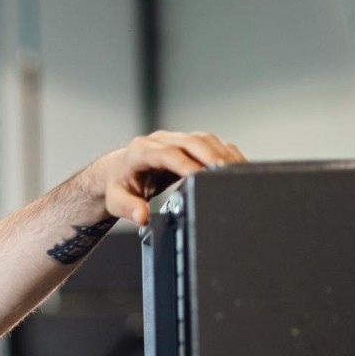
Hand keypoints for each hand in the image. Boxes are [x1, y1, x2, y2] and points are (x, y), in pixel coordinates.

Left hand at [89, 130, 246, 226]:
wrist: (117, 172)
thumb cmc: (118, 185)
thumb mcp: (116, 200)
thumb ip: (129, 208)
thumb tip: (142, 216)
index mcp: (140, 151)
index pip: (168, 154)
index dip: (186, 164)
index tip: (201, 178)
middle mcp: (159, 140)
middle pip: (191, 142)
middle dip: (212, 157)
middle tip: (228, 174)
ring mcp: (174, 139)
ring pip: (204, 139)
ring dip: (222, 153)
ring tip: (237, 171)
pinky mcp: (186, 143)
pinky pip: (209, 143)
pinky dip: (224, 153)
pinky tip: (235, 166)